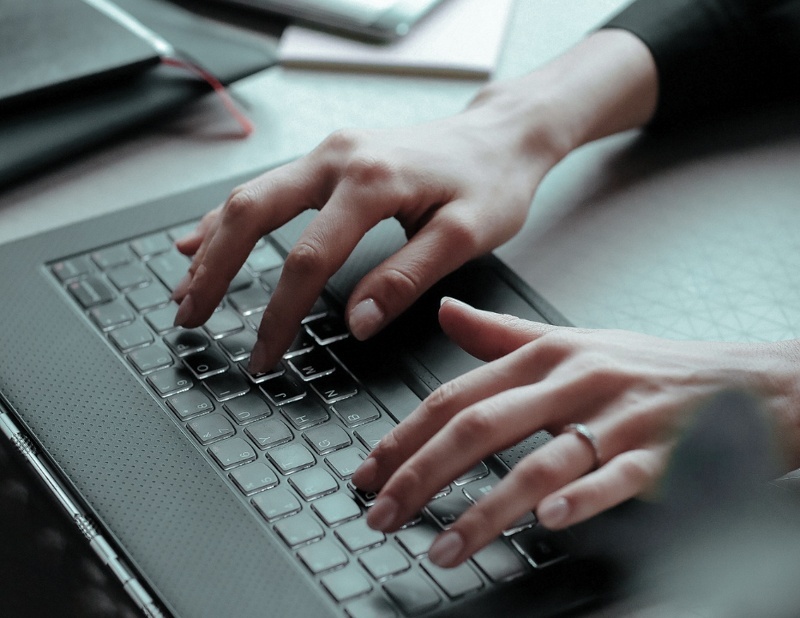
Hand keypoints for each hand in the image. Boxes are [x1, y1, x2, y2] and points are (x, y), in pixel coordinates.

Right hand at [171, 102, 560, 370]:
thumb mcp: (464, 236)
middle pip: (252, 214)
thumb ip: (405, 279)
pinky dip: (229, 218)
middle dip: (215, 271)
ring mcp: (329, 153)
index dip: (280, 314)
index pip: (307, 259)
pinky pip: (267, 187)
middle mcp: (338, 158)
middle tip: (189, 317)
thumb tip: (355, 323)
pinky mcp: (330, 159)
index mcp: (371, 181)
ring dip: (213, 244)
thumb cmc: (491, 183)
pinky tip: (201, 238)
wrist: (501, 136)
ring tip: (185, 288)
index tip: (265, 354)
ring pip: (250, 196)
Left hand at [352, 298, 799, 567]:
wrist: (749, 381)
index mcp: (546, 353)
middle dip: (421, 473)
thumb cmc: (651, 367)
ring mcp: (618, 416)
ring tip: (441, 547)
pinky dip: (579, 500)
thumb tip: (446, 314)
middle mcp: (574, 379)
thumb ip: (502, 335)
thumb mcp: (575, 341)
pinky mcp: (662, 452)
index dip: (405, 434)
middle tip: (381, 513)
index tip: (368, 471)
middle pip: (480, 425)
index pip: (457, 394)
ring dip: (483, 509)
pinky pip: (614, 478)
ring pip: (537, 462)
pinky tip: (546, 524)